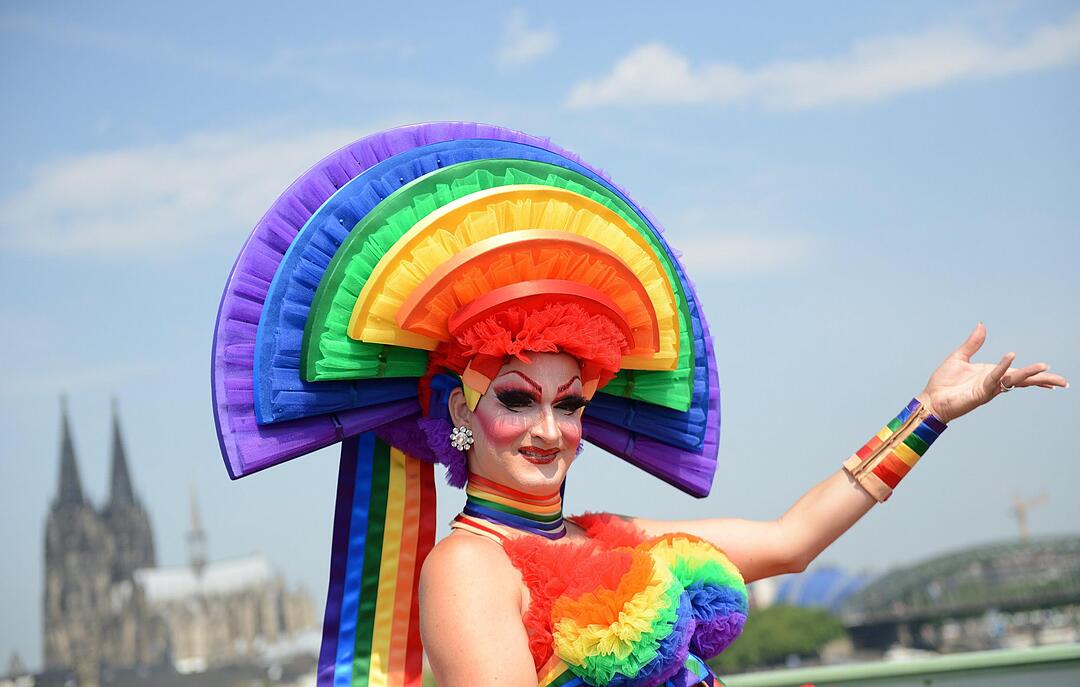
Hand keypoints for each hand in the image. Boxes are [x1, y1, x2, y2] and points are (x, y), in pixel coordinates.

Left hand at [918, 323, 1067, 423]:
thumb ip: (973, 343)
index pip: (1017, 373)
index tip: (1049, 371)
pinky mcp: (980, 392)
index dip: (1033, 373)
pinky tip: (1011, 358)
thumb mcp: (959, 357)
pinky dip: (1003, 367)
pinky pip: (995, 377)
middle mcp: (993, 382)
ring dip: (1029, 375)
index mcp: (991, 373)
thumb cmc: (943, 382)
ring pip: (1013, 379)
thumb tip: (982, 325)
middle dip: (1042, 380)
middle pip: (1022, 380)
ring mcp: (989, 388)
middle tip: (1063, 382)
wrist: (931, 399)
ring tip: (1046, 370)